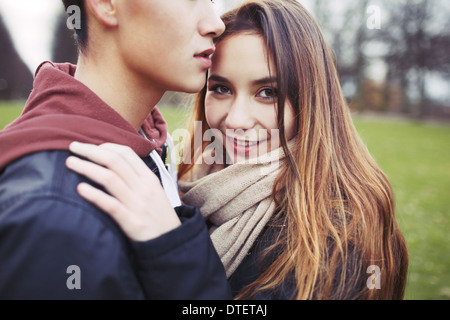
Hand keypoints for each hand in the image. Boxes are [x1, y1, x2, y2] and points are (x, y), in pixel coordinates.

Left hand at [65, 142, 180, 241]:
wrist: (171, 242)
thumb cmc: (158, 216)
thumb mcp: (154, 191)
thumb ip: (137, 178)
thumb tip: (113, 164)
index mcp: (148, 178)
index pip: (126, 153)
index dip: (105, 146)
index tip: (89, 147)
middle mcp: (143, 187)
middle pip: (114, 161)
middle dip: (90, 151)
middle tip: (73, 147)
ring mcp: (137, 204)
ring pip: (110, 178)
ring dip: (87, 167)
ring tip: (70, 163)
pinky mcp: (132, 222)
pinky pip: (111, 205)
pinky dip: (95, 195)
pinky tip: (80, 189)